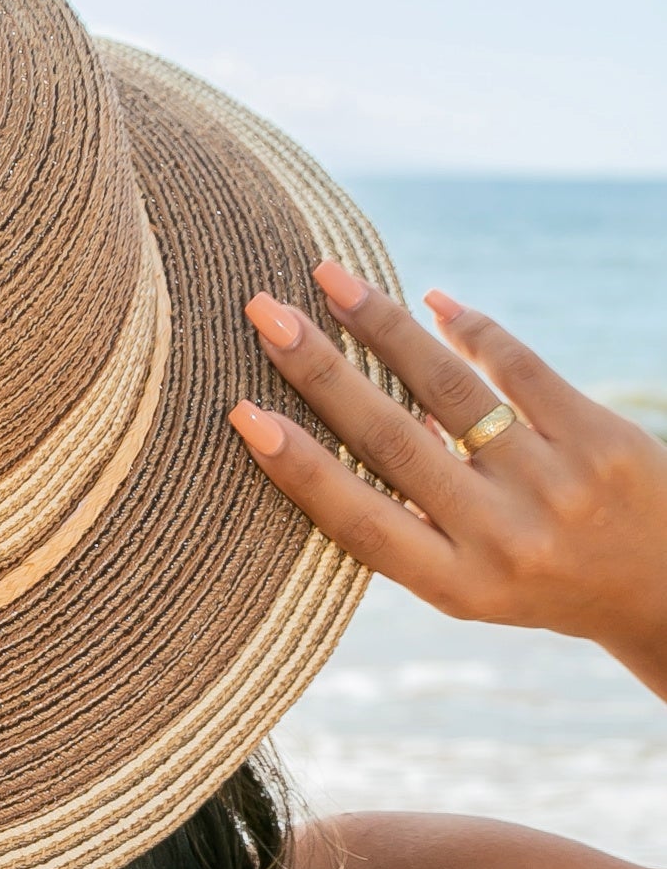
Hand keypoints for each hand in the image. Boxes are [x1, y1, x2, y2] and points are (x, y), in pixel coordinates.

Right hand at [228, 261, 666, 699]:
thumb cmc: (537, 579)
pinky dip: (471, 328)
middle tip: (265, 313)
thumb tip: (325, 426)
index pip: (357, 519)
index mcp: (456, 584)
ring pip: (452, 390)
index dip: (298, 467)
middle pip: (391, 440)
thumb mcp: (467, 582)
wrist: (666, 590)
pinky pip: (522, 368)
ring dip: (382, 325)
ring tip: (330, 278)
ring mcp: (557, 486)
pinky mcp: (602, 440)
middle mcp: (504, 538)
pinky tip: (431, 299)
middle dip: (320, 369)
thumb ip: (407, 525)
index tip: (243, 412)